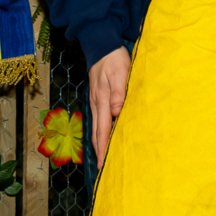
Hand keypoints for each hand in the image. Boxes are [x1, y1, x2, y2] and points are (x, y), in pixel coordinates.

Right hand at [88, 47, 130, 164]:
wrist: (101, 45)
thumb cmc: (113, 58)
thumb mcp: (120, 72)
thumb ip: (118, 92)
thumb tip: (116, 112)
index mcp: (102, 100)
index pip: (102, 130)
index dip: (102, 148)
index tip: (102, 165)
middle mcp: (96, 103)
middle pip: (96, 132)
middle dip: (99, 151)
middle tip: (102, 169)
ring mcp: (95, 101)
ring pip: (96, 127)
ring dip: (99, 143)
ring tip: (103, 158)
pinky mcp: (98, 98)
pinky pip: (98, 120)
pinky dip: (100, 132)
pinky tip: (105, 137)